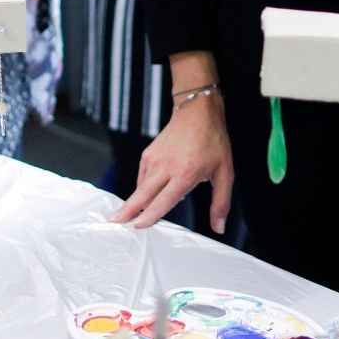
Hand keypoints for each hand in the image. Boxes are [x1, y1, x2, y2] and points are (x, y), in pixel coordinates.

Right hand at [111, 94, 234, 233]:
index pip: (164, 200)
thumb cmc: (213, 142)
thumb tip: (219, 227)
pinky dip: (142, 188)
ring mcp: (154, 159)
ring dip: (133, 202)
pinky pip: (142, 177)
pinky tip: (145, 197)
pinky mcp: (148, 154)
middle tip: (114, 223)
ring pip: (140, 186)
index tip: (137, 226)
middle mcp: (166, 167)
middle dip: (127, 210)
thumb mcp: (225, 172)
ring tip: (123, 216)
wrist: (197, 111)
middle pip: (143, 194)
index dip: (150, 215)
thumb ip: (221, 202)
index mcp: (184, 173)